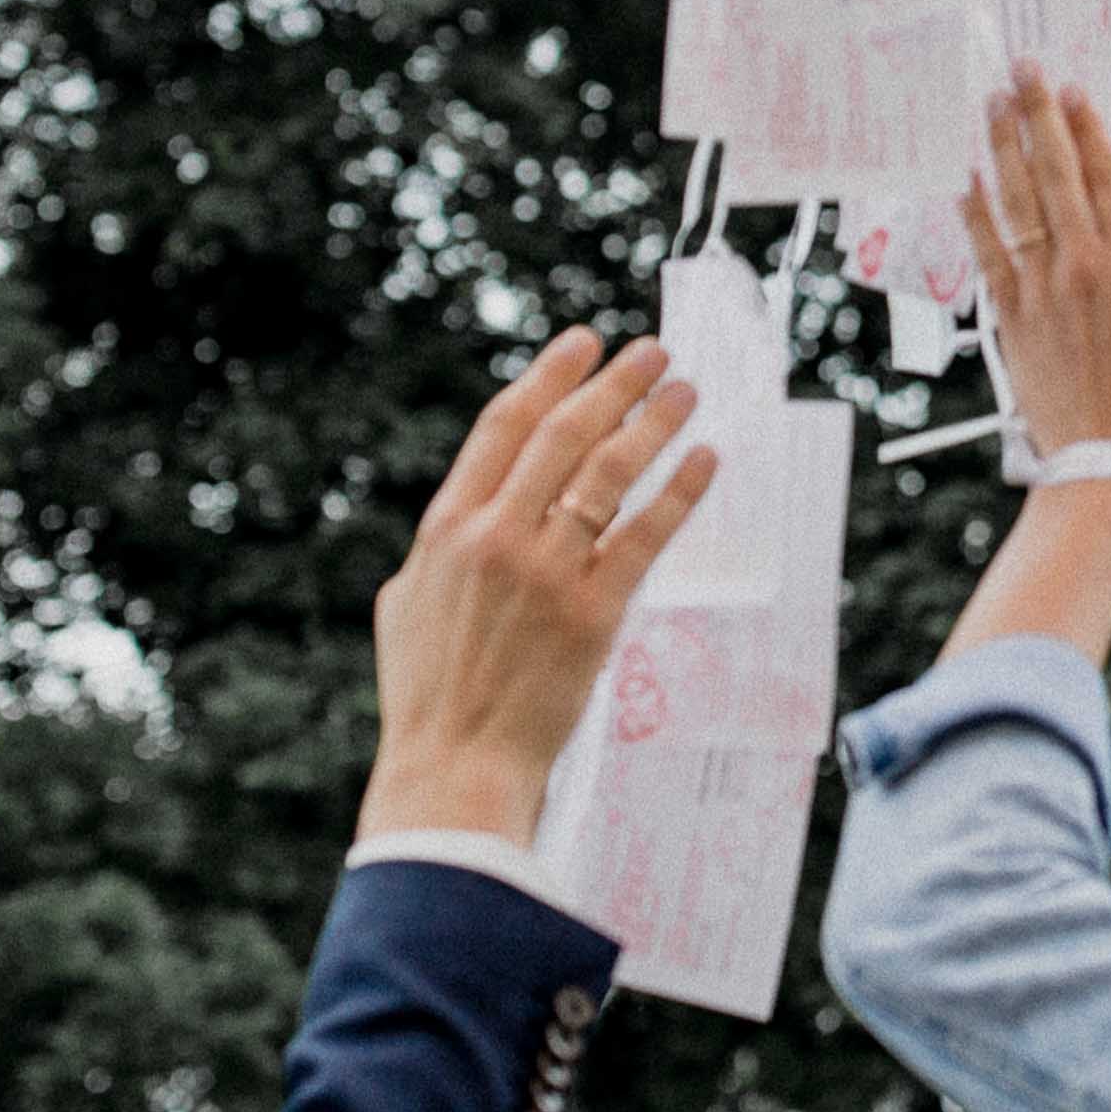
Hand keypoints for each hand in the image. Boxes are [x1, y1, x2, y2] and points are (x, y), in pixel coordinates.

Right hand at [358, 333, 712, 843]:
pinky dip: (678, 491)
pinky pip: (646, 536)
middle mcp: (495, 537)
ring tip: (685, 391)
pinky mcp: (592, 613)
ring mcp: (546, 573)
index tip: (582, 344)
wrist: (454, 766)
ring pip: (608, 474)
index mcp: (447, 528)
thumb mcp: (405, 605)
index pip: (504, 428)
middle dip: (613, 384)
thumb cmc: (427, 695)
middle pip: (564, 435)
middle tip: (652, 353)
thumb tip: (464, 519)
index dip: (548, 377)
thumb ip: (438, 551)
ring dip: (653, 423)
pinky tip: (705, 460)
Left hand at [963, 66, 1110, 462]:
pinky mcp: (1012, 315)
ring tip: (991, 104)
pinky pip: (988, 249)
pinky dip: (975, 209)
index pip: (1104, 174)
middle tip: (1022, 67)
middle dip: (1037, 113)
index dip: (1084, 126)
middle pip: (1056, 171)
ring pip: (1017, 199)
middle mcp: (1087, 262)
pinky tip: (966, 176)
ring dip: (1002, 145)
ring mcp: (1044, 287)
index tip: (1069, 89)